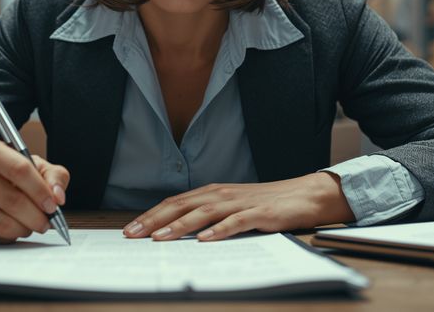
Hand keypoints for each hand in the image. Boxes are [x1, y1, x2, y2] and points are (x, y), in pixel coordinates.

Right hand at [0, 140, 69, 242]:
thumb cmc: (1, 177)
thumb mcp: (30, 166)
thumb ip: (52, 175)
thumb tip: (58, 196)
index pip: (19, 169)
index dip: (40, 191)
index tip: (53, 205)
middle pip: (12, 199)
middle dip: (36, 216)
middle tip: (46, 222)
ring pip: (1, 222)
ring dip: (24, 229)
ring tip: (29, 226)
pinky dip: (6, 237)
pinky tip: (9, 229)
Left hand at [122, 172, 354, 241]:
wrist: (304, 195)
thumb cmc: (266, 204)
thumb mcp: (231, 207)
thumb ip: (208, 216)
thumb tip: (177, 233)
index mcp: (212, 193)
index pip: (175, 203)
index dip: (151, 215)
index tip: (129, 230)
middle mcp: (222, 194)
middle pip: (182, 206)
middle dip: (154, 221)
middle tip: (133, 235)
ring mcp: (240, 203)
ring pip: (203, 213)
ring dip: (179, 226)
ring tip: (160, 238)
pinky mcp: (260, 213)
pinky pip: (236, 222)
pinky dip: (219, 231)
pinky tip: (205, 240)